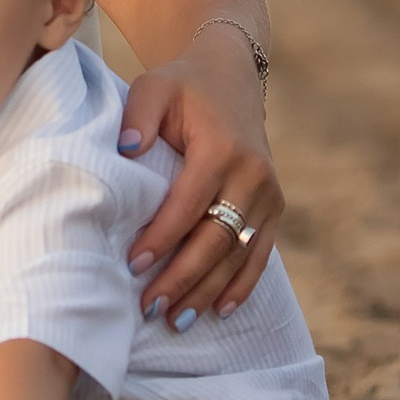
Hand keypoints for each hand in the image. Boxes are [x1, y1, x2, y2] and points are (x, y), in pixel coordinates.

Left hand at [118, 52, 281, 320]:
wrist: (233, 78)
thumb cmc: (183, 87)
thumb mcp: (153, 86)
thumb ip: (137, 116)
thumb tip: (125, 150)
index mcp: (223, 148)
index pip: (190, 203)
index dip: (163, 236)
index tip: (133, 264)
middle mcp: (253, 174)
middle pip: (217, 238)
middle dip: (183, 277)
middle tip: (149, 307)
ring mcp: (269, 194)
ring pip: (239, 254)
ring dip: (208, 291)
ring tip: (175, 321)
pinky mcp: (275, 207)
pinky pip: (260, 253)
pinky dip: (242, 285)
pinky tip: (219, 311)